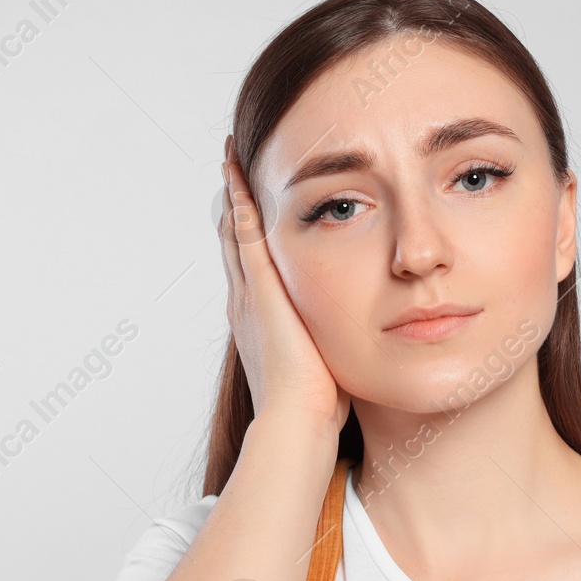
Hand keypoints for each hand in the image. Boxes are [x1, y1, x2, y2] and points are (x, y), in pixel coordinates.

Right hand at [218, 134, 350, 437]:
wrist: (297, 419)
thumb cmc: (316, 405)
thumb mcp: (325, 363)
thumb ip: (333, 345)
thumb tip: (351, 346)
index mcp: (261, 320)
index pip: (252, 267)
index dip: (249, 237)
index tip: (251, 208)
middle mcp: (248, 302)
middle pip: (235, 242)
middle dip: (235, 206)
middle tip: (231, 170)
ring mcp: (251, 293)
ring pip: (235, 231)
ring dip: (233, 195)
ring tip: (229, 161)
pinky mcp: (260, 288)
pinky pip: (244, 235)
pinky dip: (239, 202)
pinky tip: (238, 174)